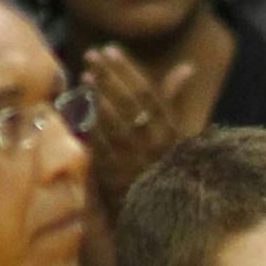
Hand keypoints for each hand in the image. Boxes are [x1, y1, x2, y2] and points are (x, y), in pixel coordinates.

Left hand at [82, 45, 198, 211]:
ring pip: (116, 126)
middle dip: (110, 78)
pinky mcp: (117, 181)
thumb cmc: (166, 167)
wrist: (161, 217)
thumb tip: (187, 66)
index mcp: (173, 135)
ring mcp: (136, 165)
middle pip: (131, 106)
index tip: (111, 49)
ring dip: (98, 99)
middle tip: (91, 55)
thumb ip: (173, 99)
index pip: (151, 96)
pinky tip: (78, 108)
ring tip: (85, 76)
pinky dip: (90, 127)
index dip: (129, 70)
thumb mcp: (176, 135)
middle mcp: (157, 149)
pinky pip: (102, 149)